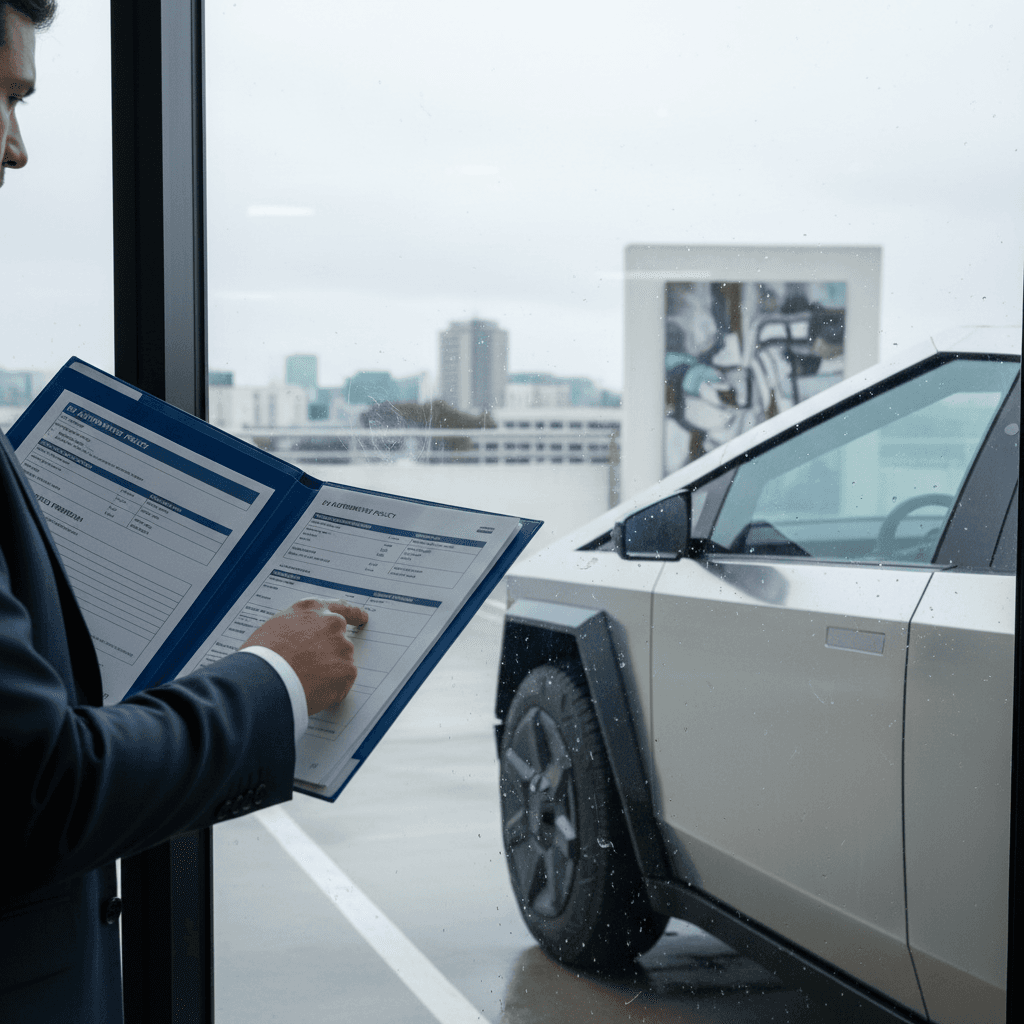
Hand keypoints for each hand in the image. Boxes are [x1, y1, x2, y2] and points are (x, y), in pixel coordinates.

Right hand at [241, 599, 368, 715]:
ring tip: (304, 682)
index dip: (353, 614)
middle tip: (318, 667)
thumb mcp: (274, 628)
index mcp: (312, 610)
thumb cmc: (262, 656)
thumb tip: (298, 640)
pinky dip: (331, 691)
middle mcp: (331, 624)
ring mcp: (341, 647)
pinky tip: (312, 692)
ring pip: (341, 663)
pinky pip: (342, 684)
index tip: (362, 617)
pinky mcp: (347, 670)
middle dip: (332, 653)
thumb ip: (296, 628)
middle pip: (341, 640)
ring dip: (329, 673)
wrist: (265, 678)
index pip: (340, 607)